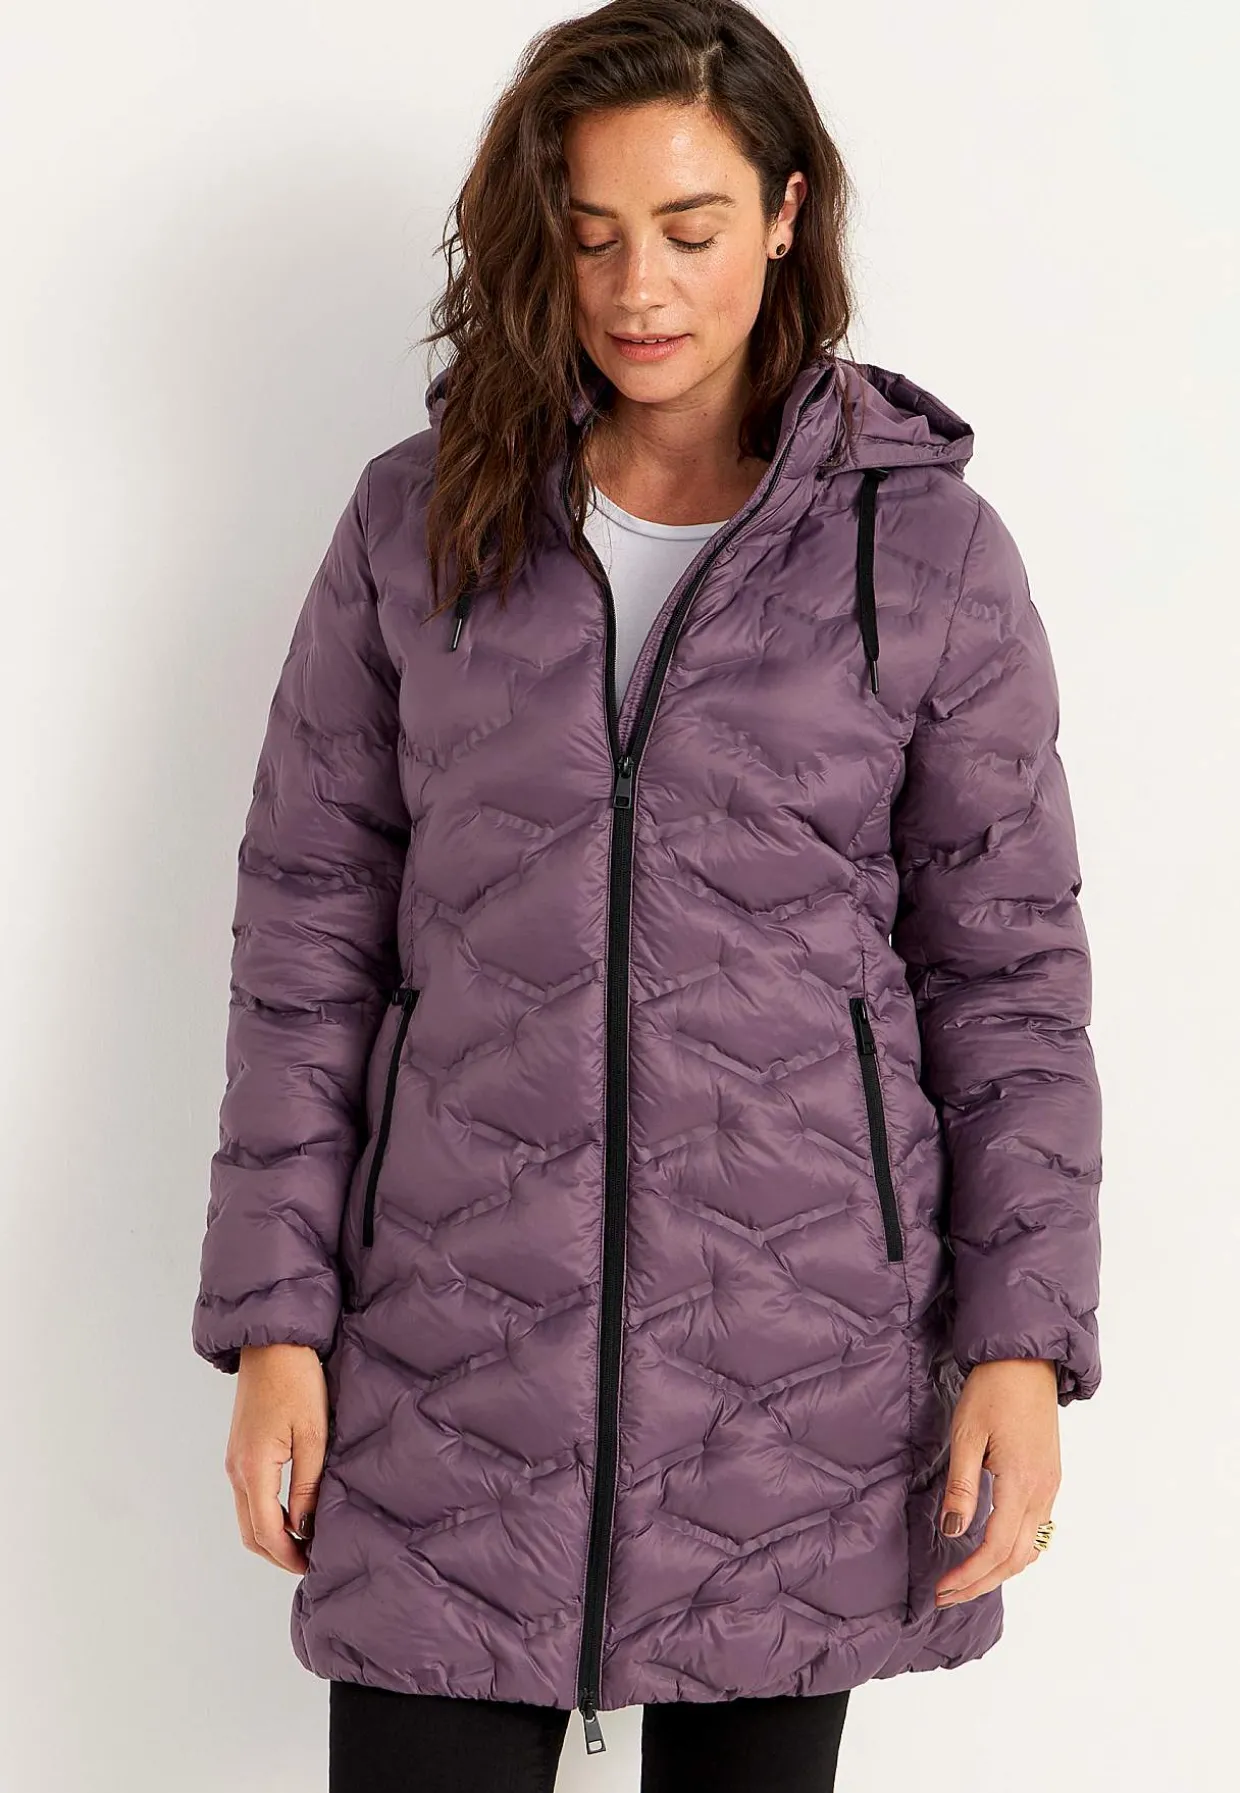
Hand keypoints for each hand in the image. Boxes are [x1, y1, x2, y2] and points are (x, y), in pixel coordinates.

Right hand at [224, 1343, 328, 1574]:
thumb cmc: (297, 1381)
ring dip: (272, 1535)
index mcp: (254, 1467)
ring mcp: (234, 1460)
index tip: (312, 1566)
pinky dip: (267, 1514)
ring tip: (306, 1539)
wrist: (273, 1342)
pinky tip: (294, 1511)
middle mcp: (236, 1469)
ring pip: (247, 1516)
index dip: (288, 1555)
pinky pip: (249, 1496)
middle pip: (250, 1532)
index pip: (266, 1531)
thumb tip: (305, 1526)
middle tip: (310, 1560)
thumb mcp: (313, 1434)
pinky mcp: (239, 1450)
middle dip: (277, 1553)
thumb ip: (308, 1484)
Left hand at [934, 1358, 1060, 1607]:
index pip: (996, 1548)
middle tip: (947, 1596)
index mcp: (1021, 1483)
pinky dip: (1013, 1549)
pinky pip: (1036, 1529)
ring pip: (1029, 1548)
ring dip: (998, 1570)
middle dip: (981, 1583)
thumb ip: (962, 1486)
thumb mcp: (967, 1435)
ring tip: (964, 1580)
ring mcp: (1050, 1486)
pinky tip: (990, 1549)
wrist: (1026, 1359)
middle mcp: (1043, 1492)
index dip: (969, 1575)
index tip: (942, 1590)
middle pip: (1016, 1559)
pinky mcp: (1050, 1477)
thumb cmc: (992, 1390)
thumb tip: (954, 1531)